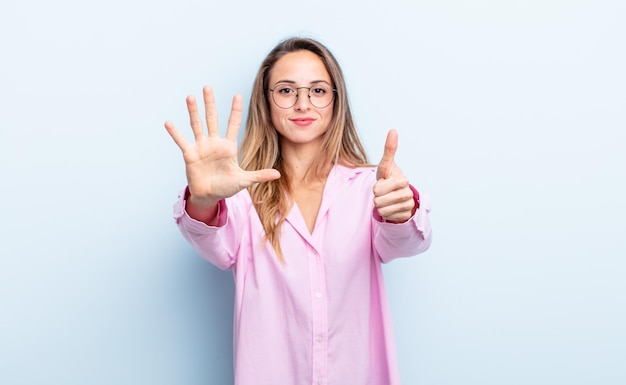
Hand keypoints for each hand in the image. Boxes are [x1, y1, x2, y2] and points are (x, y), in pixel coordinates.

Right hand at [165, 86, 280, 207]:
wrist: (209, 196)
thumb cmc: (226, 186)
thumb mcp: (244, 181)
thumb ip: (259, 175)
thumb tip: (278, 174)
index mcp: (228, 146)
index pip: (233, 124)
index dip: (235, 110)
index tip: (237, 95)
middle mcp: (214, 142)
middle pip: (212, 118)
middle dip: (210, 103)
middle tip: (208, 87)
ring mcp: (201, 147)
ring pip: (197, 125)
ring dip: (193, 111)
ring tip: (190, 97)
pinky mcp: (190, 154)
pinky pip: (181, 141)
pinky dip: (175, 133)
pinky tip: (169, 123)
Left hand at [373, 130, 415, 222]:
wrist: (397, 194)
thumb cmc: (389, 177)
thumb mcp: (386, 165)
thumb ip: (389, 149)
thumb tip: (393, 130)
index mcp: (403, 180)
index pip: (378, 189)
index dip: (376, 187)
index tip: (383, 183)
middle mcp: (408, 193)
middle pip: (378, 200)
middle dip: (377, 197)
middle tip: (384, 192)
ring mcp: (408, 205)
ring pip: (382, 210)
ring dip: (380, 205)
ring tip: (387, 199)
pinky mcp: (406, 216)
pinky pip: (387, 217)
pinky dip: (386, 213)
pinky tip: (391, 207)